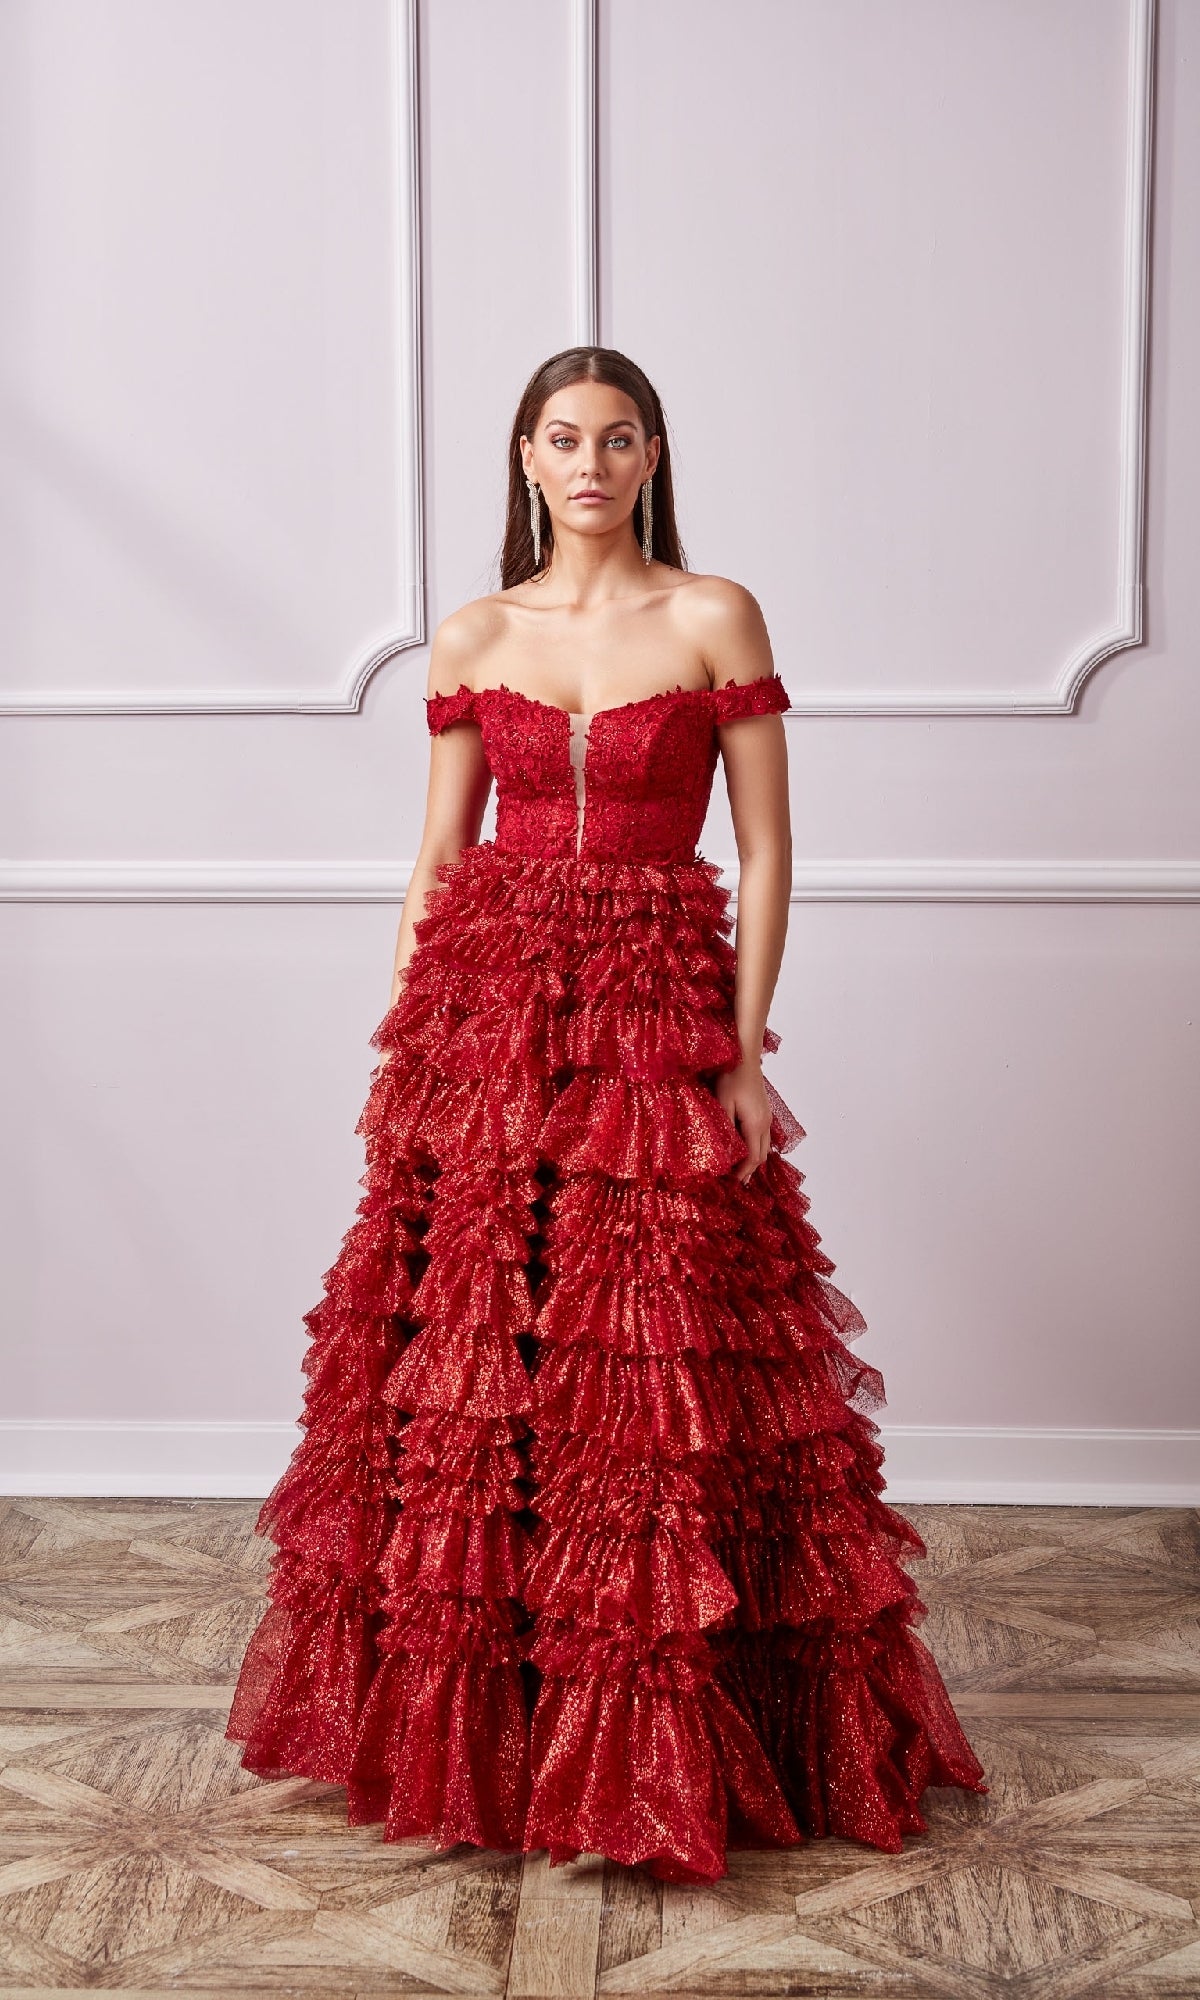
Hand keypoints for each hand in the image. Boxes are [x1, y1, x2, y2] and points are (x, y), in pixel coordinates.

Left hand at [715, 1058, 772, 1183]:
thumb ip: (725, 1128)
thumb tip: (725, 1151)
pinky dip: (756, 1147)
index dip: (743, 1172)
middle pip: (762, 1155)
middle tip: (736, 1179)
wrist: (745, 1056)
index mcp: (755, 1125)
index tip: (732, 1180)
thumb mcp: (722, 1104)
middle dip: (750, 1169)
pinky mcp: (765, 1110)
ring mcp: (767, 1116)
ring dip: (754, 1159)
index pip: (753, 1158)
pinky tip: (745, 1147)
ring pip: (765, 1146)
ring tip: (741, 1168)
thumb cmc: (731, 1077)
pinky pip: (764, 1136)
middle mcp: (765, 1123)